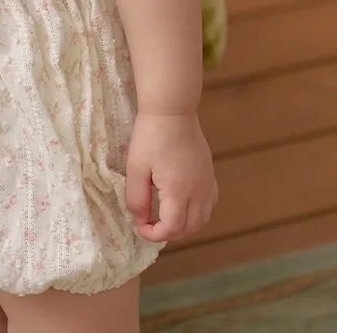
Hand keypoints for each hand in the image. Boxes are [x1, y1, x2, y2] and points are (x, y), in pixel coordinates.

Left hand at [125, 112, 217, 242]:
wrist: (172, 111)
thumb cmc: (151, 136)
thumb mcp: (136, 167)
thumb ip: (137, 198)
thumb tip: (140, 220)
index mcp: (179, 192)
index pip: (172, 228)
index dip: (154, 235)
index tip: (139, 227)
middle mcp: (198, 192)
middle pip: (189, 227)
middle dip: (169, 233)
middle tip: (149, 225)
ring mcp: (207, 183)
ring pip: (202, 218)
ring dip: (185, 226)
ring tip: (165, 219)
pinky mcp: (210, 174)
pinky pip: (209, 204)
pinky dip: (197, 213)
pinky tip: (183, 205)